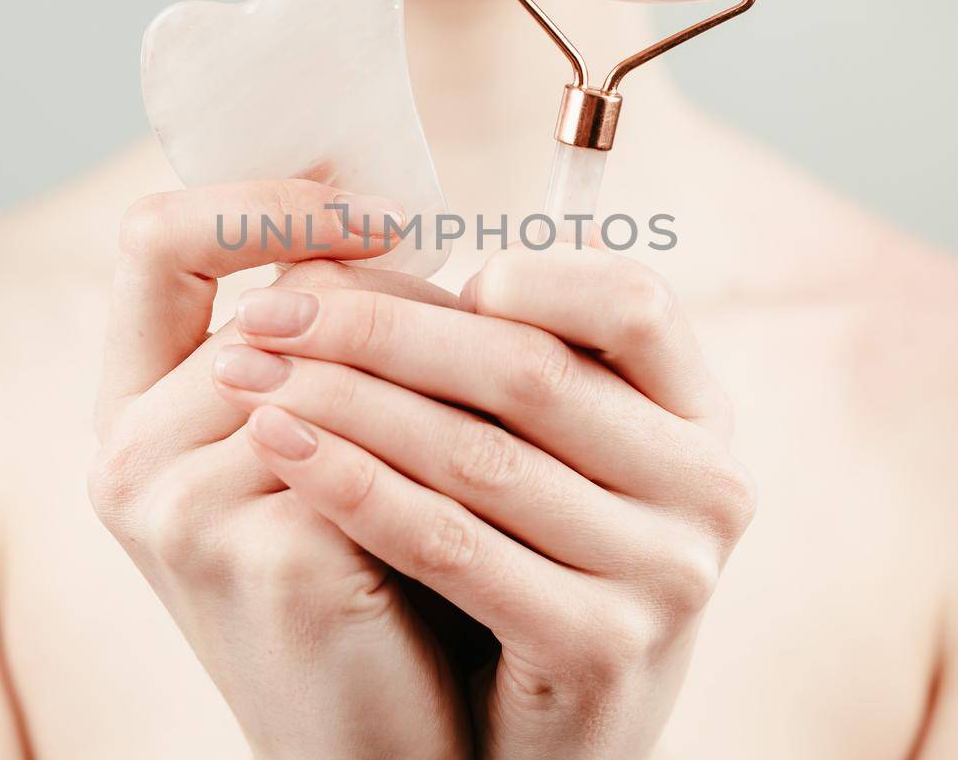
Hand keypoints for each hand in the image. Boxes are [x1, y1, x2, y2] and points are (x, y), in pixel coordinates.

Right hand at [88, 180, 471, 759]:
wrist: (372, 743)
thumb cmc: (353, 579)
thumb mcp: (306, 454)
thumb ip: (313, 352)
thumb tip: (383, 218)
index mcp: (128, 412)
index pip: (156, 239)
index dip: (267, 201)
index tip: (384, 212)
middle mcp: (131, 457)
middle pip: (290, 297)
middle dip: (408, 297)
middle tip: (498, 302)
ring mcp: (191, 511)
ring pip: (349, 362)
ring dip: (449, 357)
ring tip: (530, 366)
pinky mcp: (277, 559)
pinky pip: (389, 444)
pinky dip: (462, 430)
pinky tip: (519, 440)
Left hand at [210, 245, 756, 757]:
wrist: (542, 747)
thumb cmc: (534, 566)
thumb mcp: (558, 456)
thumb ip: (528, 360)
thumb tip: (444, 247)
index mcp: (700, 417)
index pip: (631, 300)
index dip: (516, 270)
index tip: (396, 262)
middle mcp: (706, 487)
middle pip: (531, 370)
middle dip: (380, 330)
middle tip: (269, 310)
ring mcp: (664, 574)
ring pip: (478, 455)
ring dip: (347, 402)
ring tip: (251, 372)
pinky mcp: (601, 648)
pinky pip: (451, 544)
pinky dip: (355, 488)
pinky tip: (281, 449)